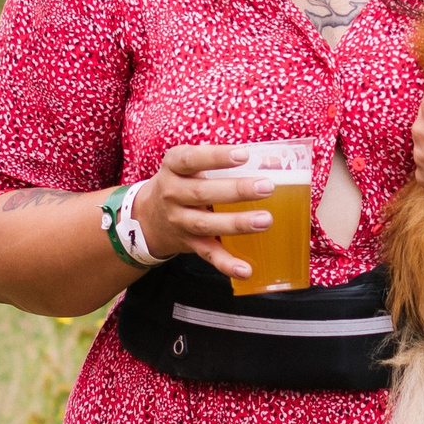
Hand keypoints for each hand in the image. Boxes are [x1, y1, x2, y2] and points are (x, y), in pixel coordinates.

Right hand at [130, 144, 284, 279]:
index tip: (243, 155)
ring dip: (236, 223)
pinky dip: (226, 263)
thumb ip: (223, 163)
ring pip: (206, 224)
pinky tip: (246, 269)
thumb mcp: (190, 166)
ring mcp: (179, 221)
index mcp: (173, 167)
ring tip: (265, 220)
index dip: (216, 157)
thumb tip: (273, 162)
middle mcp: (172, 194)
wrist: (149, 217)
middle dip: (236, 191)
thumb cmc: (182, 182)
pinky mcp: (189, 243)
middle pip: (202, 192)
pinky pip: (208, 254)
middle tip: (266, 187)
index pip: (191, 159)